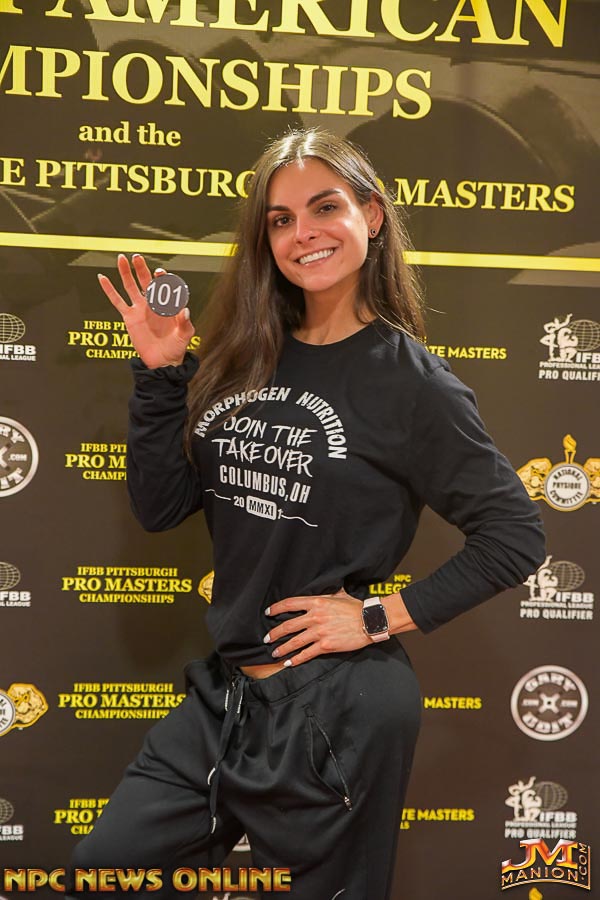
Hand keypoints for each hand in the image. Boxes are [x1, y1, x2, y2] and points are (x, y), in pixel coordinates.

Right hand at [98, 253, 194, 368]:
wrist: (163, 361)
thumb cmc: (177, 347)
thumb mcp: (185, 335)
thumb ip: (185, 323)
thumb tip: (185, 310)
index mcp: (168, 304)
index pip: (164, 286)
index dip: (162, 278)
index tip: (159, 273)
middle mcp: (153, 303)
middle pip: (145, 281)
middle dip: (141, 268)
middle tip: (137, 257)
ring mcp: (140, 308)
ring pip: (130, 286)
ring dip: (125, 272)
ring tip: (121, 258)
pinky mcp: (129, 317)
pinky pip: (117, 301)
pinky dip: (109, 290)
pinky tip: (103, 277)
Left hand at [264, 588, 370, 666]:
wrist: (370, 621)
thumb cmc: (356, 607)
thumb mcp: (339, 595)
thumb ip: (327, 594)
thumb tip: (322, 587)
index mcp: (317, 602)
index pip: (290, 604)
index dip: (276, 608)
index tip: (268, 613)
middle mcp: (315, 617)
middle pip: (288, 626)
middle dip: (274, 633)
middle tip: (266, 639)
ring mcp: (319, 632)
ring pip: (294, 641)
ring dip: (282, 648)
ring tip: (274, 653)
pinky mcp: (326, 645)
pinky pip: (307, 654)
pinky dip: (296, 659)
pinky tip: (289, 663)